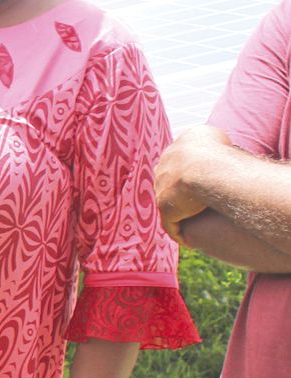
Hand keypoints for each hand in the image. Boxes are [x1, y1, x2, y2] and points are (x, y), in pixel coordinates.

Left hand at [154, 125, 231, 241]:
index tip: (202, 184)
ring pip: (170, 205)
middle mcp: (163, 168)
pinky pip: (171, 225)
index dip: (190, 174)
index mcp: (174, 150)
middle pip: (169, 183)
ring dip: (180, 216)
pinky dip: (180, 233)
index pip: (178, 163)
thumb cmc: (217, 151)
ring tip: (194, 227)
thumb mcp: (212, 135)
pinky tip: (190, 242)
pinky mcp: (165, 209)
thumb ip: (208, 139)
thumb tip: (210, 145)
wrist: (204, 168)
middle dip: (179, 194)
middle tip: (197, 206)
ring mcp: (161, 189)